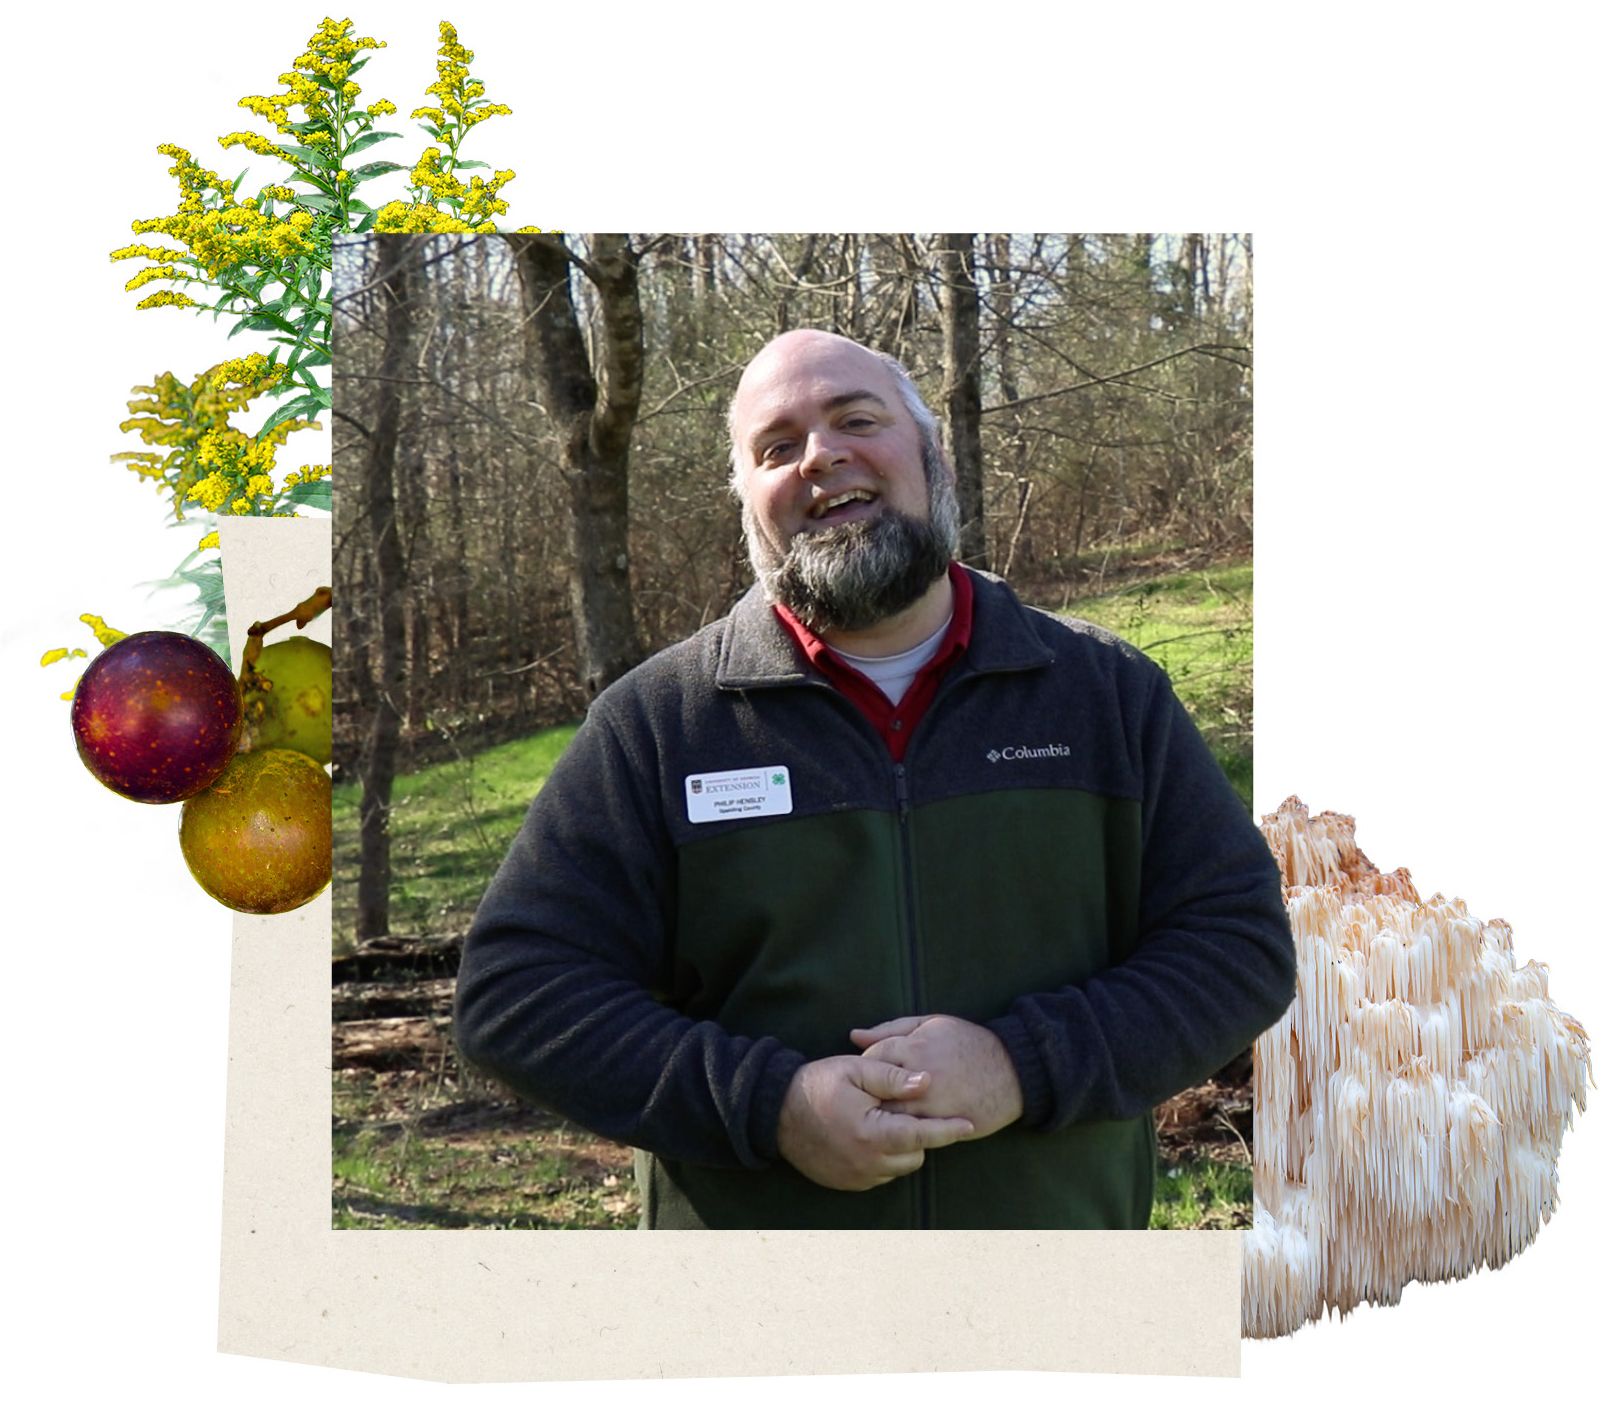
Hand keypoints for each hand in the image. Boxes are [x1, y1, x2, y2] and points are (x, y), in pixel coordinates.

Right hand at [775, 1055, 974, 1190]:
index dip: (948, 1129)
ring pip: (899, 1166)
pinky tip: (870, 1136)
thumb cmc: (817, 1085)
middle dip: (918, 1134)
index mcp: (872, 1133)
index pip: (922, 1135)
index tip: (969, 1124)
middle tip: (906, 1110)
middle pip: (915, 1155)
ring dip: (901, 1147)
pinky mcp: (848, 1184)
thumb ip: (893, 1077)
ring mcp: (857, 1177)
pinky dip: (883, 1158)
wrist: (776, 1113)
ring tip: (885, 1120)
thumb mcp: (855, 1070)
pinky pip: (880, 1174)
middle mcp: (867, 1162)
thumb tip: (927, 1082)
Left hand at [851, 1015, 1023, 1140]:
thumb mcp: (930, 1024)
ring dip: (882, 1118)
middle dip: (867, 1098)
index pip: (870, 1061)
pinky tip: (899, 1129)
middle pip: (876, 1093)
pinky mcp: (944, 1125)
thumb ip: (890, 1029)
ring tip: (876, 1118)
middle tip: (863, 1102)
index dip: (864, 1071)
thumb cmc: (967, 1043)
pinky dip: (902, 1132)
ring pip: (891, 1117)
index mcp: (914, 1047)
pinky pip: (913, 1133)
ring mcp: (932, 1104)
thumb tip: (854, 1037)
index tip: (865, 1078)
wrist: (1013, 1070)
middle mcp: (920, 1076)